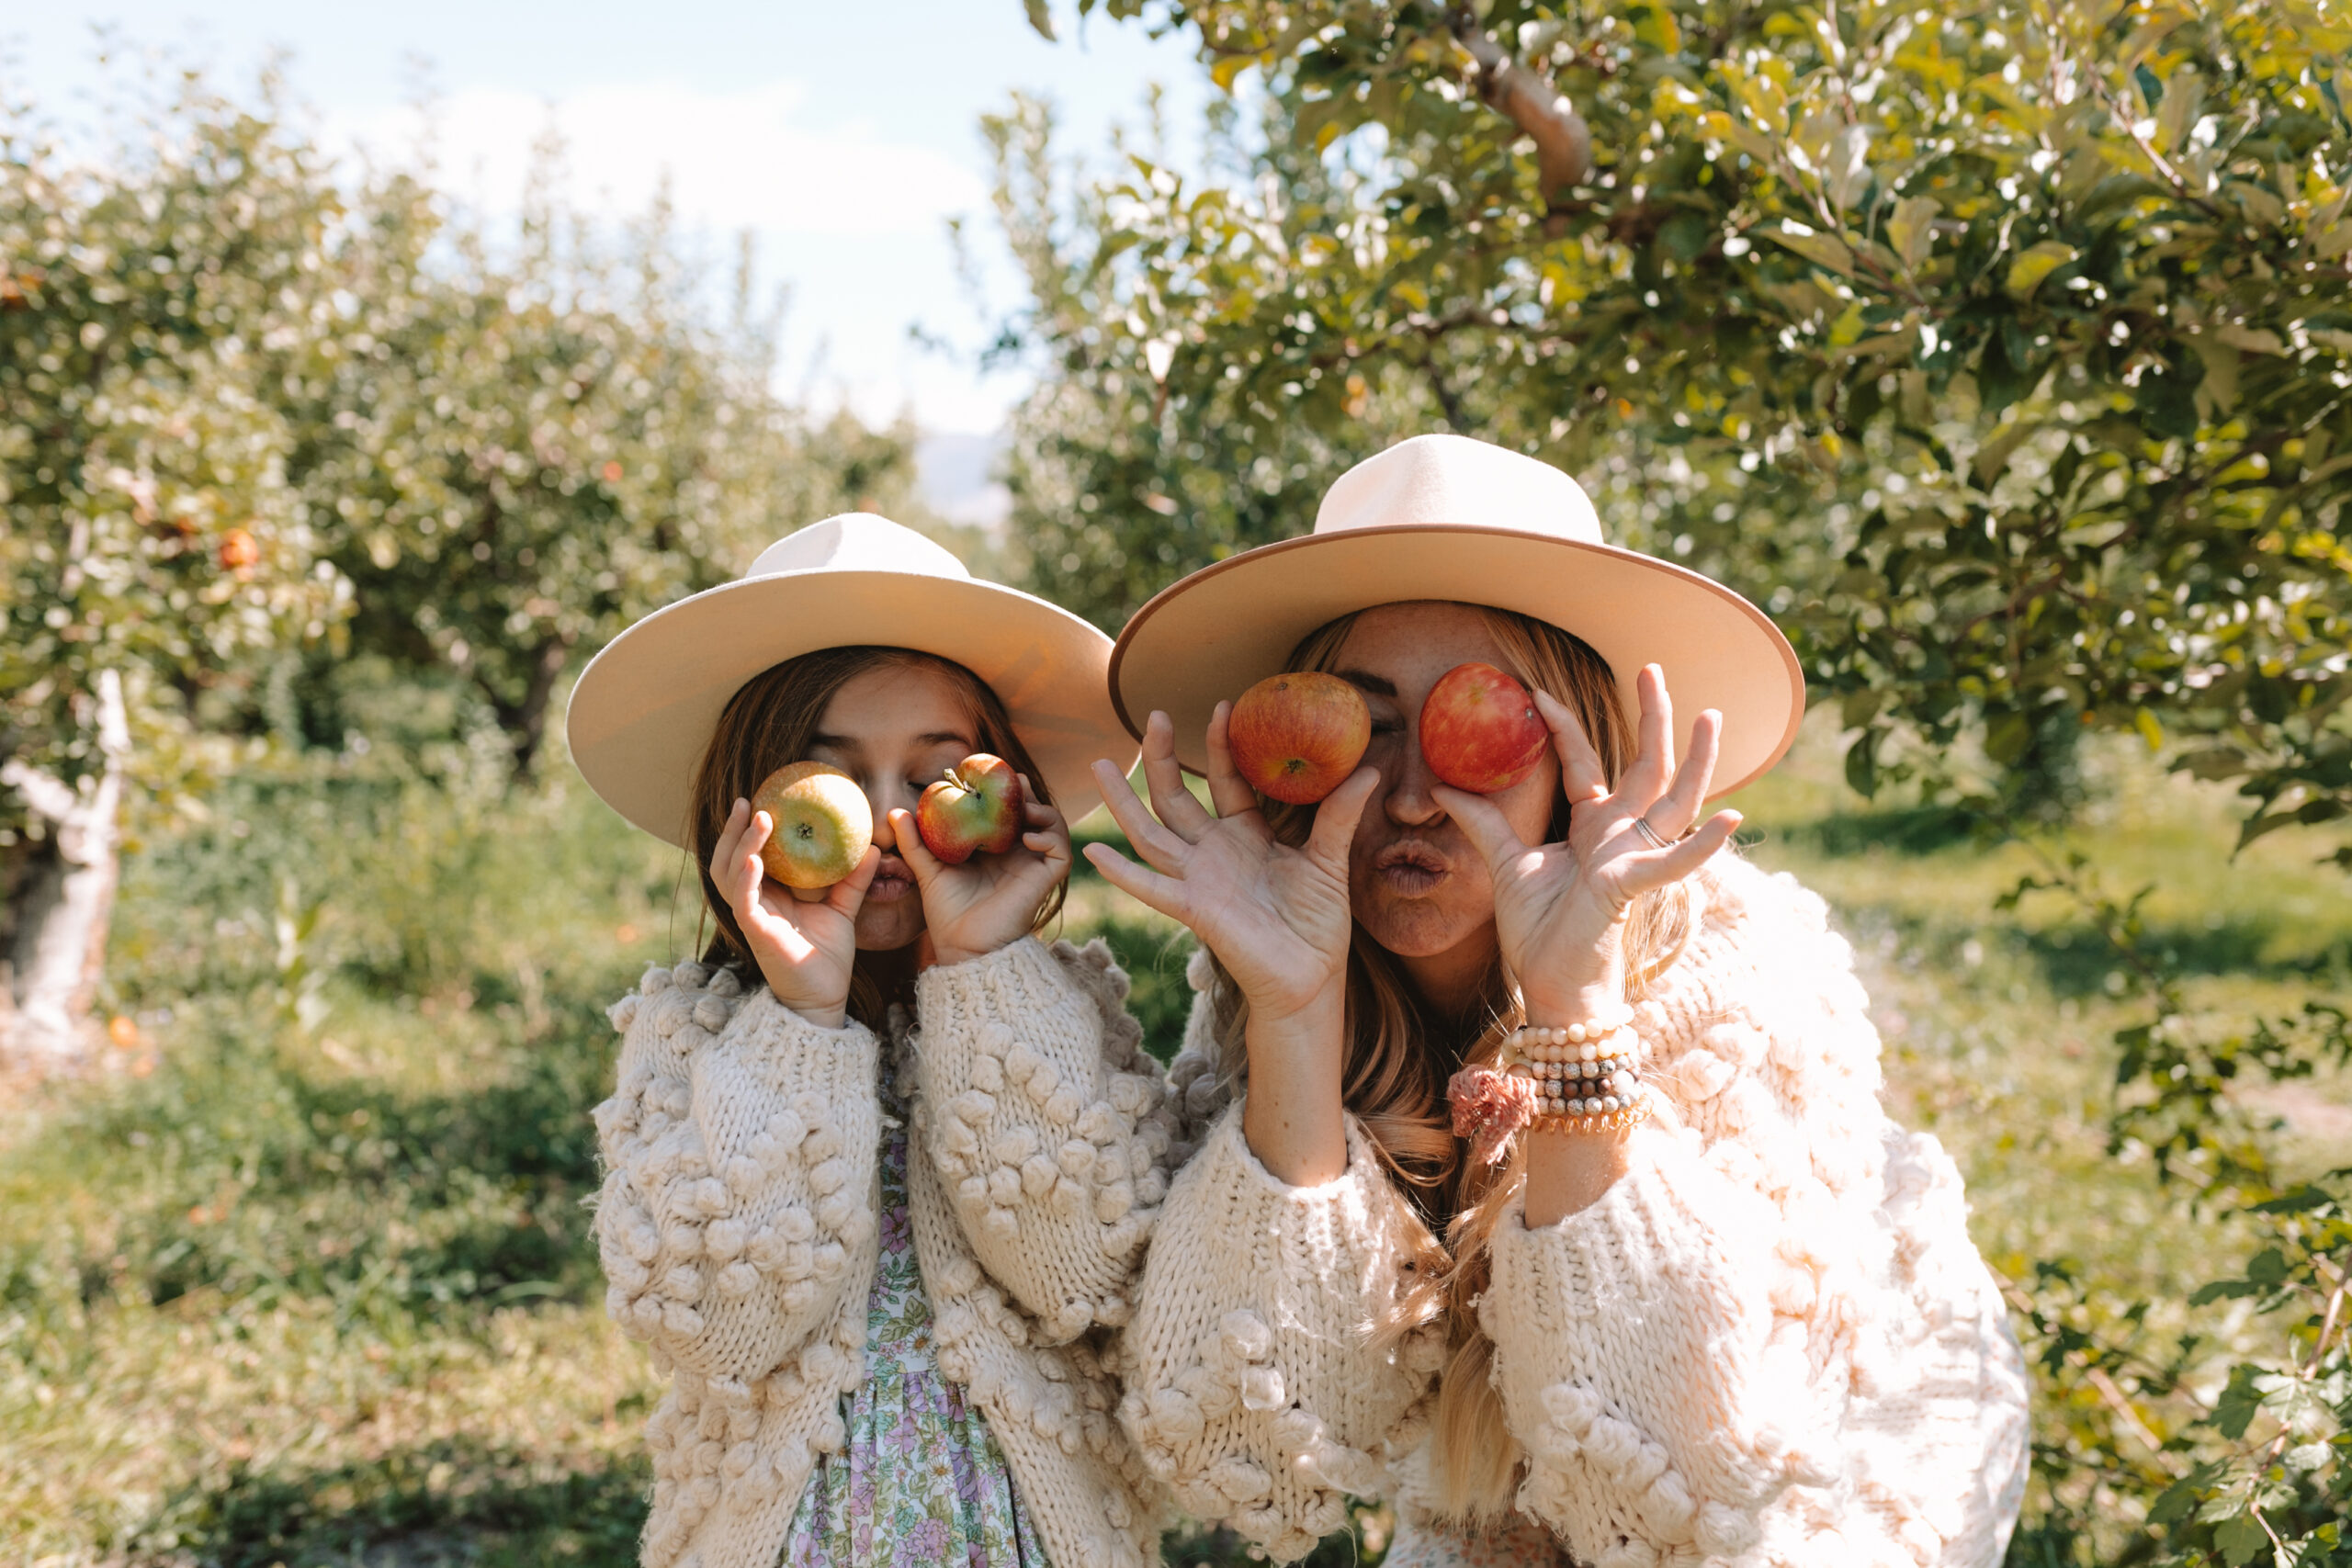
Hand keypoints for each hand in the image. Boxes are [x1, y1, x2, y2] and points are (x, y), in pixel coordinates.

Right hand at [708, 797, 880, 1029]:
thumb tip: (873, 848)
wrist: (825, 996)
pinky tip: (755, 859)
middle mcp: (754, 902)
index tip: (760, 799)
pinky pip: (743, 900)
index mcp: (769, 895)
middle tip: (745, 801)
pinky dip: (745, 877)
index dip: (746, 829)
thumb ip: (853, 880)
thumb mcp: (842, 909)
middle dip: (732, 830)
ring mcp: (751, 917)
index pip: (749, 856)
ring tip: (757, 820)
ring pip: (728, 874)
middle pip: (727, 859)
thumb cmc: (826, 956)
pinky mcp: (755, 932)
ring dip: (739, 845)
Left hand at [894, 777, 1072, 967]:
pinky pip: (1061, 850)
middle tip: (1008, 781)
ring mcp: (1033, 865)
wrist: (963, 946)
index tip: (986, 773)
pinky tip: (1027, 838)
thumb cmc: (947, 913)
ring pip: (1053, 824)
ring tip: (1021, 809)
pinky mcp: (1045, 880)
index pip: (1006, 809)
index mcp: (995, 847)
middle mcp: (1018, 853)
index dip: (1002, 789)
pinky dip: (1051, 837)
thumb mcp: (928, 870)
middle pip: (1032, 810)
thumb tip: (894, 812)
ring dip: (1041, 809)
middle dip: (1023, 793)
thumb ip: (914, 842)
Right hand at [1082, 707, 1376, 1023]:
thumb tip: (1368, 770)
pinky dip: (1122, 872)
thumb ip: (1339, 815)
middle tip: (1155, 715)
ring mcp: (1198, 879)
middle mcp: (1214, 852)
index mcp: (1245, 835)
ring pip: (1151, 833)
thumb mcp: (1330, 860)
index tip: (1223, 706)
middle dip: (1161, 758)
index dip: (1221, 746)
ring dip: (1123, 801)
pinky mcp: (1194, 908)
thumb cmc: (1318, 923)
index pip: (1225, 780)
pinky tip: (1093, 852)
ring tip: (1099, 764)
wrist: (1313, 977)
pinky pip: (1152, 888)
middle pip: (1175, 797)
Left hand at [1433, 664, 1740, 1015]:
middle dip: (1653, 717)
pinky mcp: (1631, 888)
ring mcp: (1633, 859)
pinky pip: (1672, 864)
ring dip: (1697, 761)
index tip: (1537, 690)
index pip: (1584, 763)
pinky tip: (1730, 819)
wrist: (1549, 988)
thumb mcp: (1505, 864)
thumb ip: (1482, 822)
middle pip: (1646, 766)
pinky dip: (1702, 846)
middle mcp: (1621, 836)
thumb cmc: (1538, 931)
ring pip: (1675, 801)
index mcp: (1593, 827)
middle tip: (1654, 667)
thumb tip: (1442, 785)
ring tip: (1711, 716)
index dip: (1564, 727)